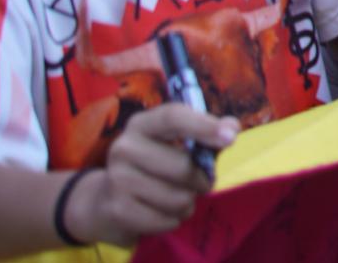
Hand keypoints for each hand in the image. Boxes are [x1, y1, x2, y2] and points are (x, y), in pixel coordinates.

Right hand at [70, 103, 237, 245]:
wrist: (105, 200)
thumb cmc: (153, 164)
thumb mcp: (174, 143)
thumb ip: (206, 134)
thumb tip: (232, 128)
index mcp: (142, 124)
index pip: (173, 117)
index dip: (204, 126)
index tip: (231, 137)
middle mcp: (124, 147)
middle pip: (182, 167)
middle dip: (201, 180)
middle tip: (200, 182)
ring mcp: (117, 179)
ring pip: (178, 198)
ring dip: (189, 202)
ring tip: (180, 198)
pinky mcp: (118, 209)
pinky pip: (167, 220)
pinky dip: (175, 219)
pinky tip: (164, 212)